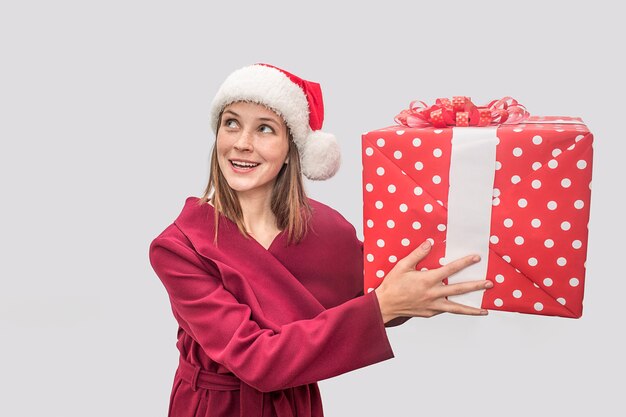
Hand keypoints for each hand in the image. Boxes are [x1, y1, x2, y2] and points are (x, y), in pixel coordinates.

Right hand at [374, 240, 492, 322]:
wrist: (385, 305)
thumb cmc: (393, 284)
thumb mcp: (402, 265)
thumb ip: (417, 254)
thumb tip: (429, 243)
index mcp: (427, 280)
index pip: (450, 270)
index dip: (464, 263)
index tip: (476, 258)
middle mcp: (433, 294)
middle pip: (459, 290)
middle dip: (476, 286)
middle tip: (490, 284)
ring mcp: (433, 306)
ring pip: (457, 308)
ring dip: (472, 308)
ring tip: (485, 310)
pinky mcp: (430, 313)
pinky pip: (446, 310)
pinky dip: (456, 310)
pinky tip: (463, 308)